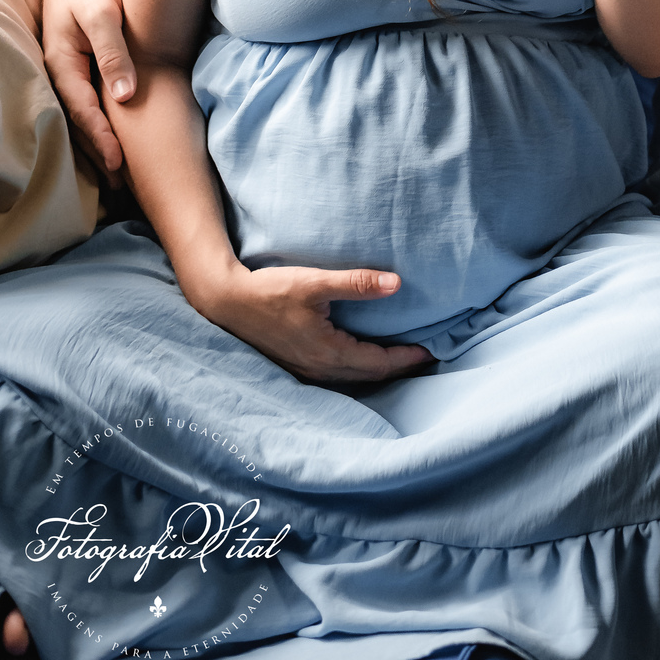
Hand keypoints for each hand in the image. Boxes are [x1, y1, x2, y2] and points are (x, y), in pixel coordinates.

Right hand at [42, 0, 135, 186]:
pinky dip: (111, 117)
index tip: (119, 163)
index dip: (100, 138)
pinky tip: (127, 131)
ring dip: (104, 138)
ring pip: (90, 110)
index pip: (82, 110)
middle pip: (83, 118)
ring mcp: (79, 65)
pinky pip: (100, 95)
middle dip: (100, 150)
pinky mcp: (94, 58)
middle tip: (122, 183)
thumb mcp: (101, 12)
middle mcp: (68, 68)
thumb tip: (125, 96)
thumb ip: (113, 52)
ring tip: (122, 170)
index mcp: (63, 61)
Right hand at [202, 262, 433, 384]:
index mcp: (328, 353)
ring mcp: (307, 371)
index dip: (407, 357)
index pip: (380, 363)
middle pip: (371, 375)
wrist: (228, 303)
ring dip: (380, 369)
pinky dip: (360, 368)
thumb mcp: (315, 282)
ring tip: (403, 356)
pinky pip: (340, 374)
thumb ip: (357, 283)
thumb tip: (397, 284)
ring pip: (354, 377)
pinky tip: (366, 356)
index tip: (432, 349)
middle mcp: (320, 370)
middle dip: (399, 366)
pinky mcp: (299, 365)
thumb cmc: (270, 290)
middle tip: (425, 355)